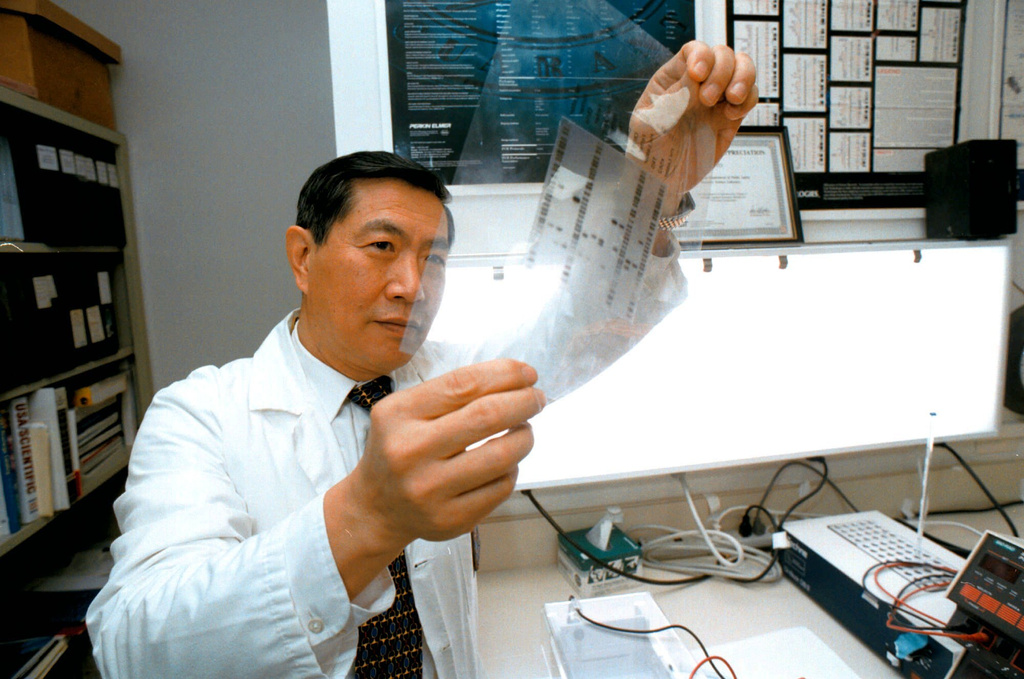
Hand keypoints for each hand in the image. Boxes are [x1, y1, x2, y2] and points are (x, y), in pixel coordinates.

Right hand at [324, 359, 545, 595]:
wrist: (377, 507)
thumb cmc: (401, 447)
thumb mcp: (406, 410)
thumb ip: (452, 393)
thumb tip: (516, 378)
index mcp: (397, 415)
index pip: (463, 384)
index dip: (505, 374)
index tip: (528, 374)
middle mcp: (409, 452)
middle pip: (487, 416)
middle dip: (523, 402)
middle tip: (536, 399)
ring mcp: (429, 490)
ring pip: (502, 456)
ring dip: (525, 436)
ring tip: (524, 430)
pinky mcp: (450, 519)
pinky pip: (501, 487)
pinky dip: (512, 468)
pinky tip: (503, 462)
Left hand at [629, 41, 758, 198]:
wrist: (664, 183)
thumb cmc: (648, 153)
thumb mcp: (647, 127)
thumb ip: (669, 102)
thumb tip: (695, 81)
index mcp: (672, 79)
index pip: (693, 51)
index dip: (701, 55)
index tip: (698, 74)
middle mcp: (697, 83)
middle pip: (722, 55)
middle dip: (721, 71)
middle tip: (709, 100)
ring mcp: (716, 98)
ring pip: (742, 68)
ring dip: (743, 77)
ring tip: (732, 100)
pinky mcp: (731, 116)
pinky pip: (750, 96)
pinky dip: (748, 99)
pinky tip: (733, 115)